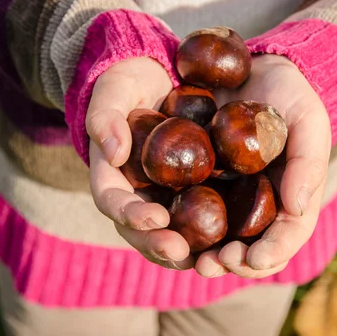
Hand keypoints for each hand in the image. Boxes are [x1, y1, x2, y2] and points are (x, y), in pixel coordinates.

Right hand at [86, 57, 194, 269]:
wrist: (159, 74)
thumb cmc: (129, 80)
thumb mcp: (114, 89)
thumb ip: (105, 116)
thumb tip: (113, 153)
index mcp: (111, 172)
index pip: (112, 200)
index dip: (129, 213)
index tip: (154, 218)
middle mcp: (136, 191)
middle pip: (139, 229)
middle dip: (157, 243)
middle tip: (180, 251)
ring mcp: (162, 194)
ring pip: (168, 233)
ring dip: (185, 250)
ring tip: (208, 260)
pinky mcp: (190, 190)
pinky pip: (197, 218)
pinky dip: (209, 234)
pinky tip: (231, 241)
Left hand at [195, 54, 330, 277]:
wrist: (251, 69)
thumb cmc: (288, 95)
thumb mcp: (307, 119)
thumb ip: (308, 161)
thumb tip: (297, 208)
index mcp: (288, 196)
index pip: (287, 235)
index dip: (274, 252)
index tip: (254, 258)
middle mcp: (256, 203)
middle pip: (250, 248)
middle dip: (234, 263)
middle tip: (214, 263)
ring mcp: (226, 195)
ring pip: (218, 238)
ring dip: (204, 254)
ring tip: (189, 257)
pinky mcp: (197, 180)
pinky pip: (187, 209)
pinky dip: (178, 225)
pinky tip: (164, 227)